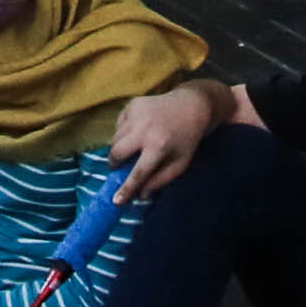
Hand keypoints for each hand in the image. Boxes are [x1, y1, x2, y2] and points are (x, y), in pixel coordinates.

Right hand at [108, 83, 222, 195]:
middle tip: (118, 167)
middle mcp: (144, 130)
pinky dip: (122, 133)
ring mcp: (136, 115)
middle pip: (117, 153)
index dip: (126, 188)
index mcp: (159, 147)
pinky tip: (136, 132)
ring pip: (114, 138)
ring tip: (131, 148)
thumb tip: (141, 195)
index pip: (138, 173)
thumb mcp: (180, 164)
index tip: (116, 201)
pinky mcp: (132, 105)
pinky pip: (118, 125)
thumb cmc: (186, 139)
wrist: (191, 106)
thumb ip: (160, 180)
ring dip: (118, 148)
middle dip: (114, 164)